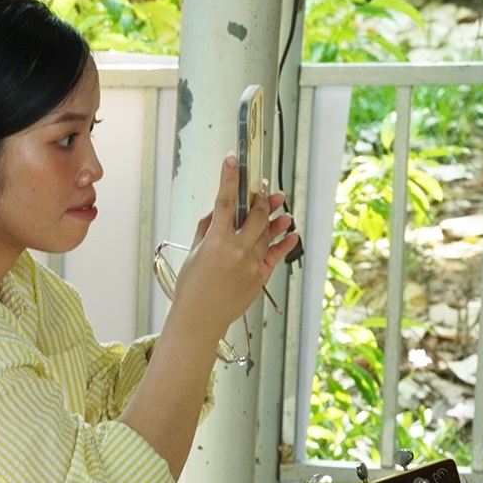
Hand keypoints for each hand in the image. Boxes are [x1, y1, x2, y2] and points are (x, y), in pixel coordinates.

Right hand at [170, 154, 299, 337]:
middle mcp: (237, 250)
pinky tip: (291, 231)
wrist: (199, 320)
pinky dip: (285, 242)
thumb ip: (206, 231)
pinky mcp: (260, 276)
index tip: (232, 162)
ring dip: (276, 217)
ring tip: (281, 205)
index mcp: (215, 242)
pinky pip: (277, 254)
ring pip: (269, 232)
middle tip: (263, 190)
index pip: (225, 202)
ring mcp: (251, 263)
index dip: (229, 179)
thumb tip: (216, 213)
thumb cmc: (190, 290)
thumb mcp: (192, 255)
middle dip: (262, 199)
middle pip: (257, 214)